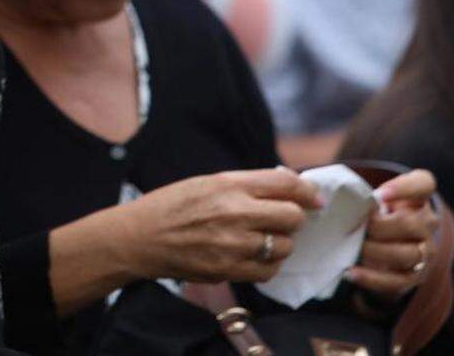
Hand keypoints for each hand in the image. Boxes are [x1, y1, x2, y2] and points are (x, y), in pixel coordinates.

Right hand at [121, 168, 322, 283]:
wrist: (140, 237)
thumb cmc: (172, 206)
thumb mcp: (206, 182)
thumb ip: (246, 184)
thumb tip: (288, 184)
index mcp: (228, 185)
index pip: (286, 184)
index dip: (307, 190)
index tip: (313, 198)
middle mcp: (234, 213)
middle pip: (293, 217)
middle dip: (293, 218)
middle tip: (281, 220)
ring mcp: (232, 244)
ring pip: (284, 246)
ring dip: (279, 243)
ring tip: (261, 239)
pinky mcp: (228, 270)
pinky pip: (268, 270)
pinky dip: (267, 264)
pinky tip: (253, 256)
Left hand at [350, 169, 438, 300]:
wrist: (388, 241)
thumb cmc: (374, 212)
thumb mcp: (372, 197)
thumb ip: (360, 194)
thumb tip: (329, 197)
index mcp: (417, 197)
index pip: (423, 184)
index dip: (403, 188)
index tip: (379, 195)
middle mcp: (427, 224)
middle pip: (411, 225)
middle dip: (379, 227)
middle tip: (356, 226)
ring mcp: (424, 251)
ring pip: (407, 254)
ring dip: (375, 251)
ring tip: (355, 247)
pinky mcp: (414, 276)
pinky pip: (397, 282)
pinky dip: (372, 278)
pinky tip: (351, 272)